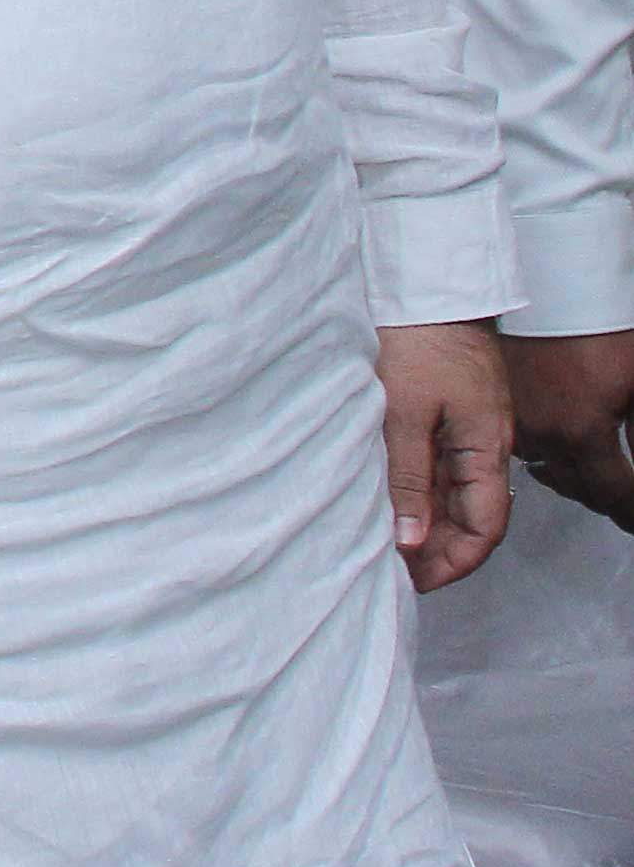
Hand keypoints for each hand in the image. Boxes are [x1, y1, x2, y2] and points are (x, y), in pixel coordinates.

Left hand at [375, 318, 512, 591]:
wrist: (421, 283)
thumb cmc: (417, 339)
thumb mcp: (404, 412)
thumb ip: (408, 477)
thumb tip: (410, 540)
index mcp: (486, 448)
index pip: (485, 527)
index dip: (454, 562)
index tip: (415, 583)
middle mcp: (481, 444)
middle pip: (468, 516)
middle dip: (435, 550)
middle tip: (390, 572)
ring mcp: (462, 428)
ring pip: (449, 493)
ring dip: (422, 522)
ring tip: (380, 545)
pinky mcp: (440, 412)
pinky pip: (433, 466)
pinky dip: (412, 490)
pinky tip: (383, 502)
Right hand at [505, 328, 633, 530]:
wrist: (555, 282)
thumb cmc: (599, 324)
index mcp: (582, 433)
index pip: (616, 495)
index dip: (632, 512)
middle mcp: (543, 434)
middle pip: (579, 489)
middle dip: (604, 499)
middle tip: (621, 502)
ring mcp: (518, 418)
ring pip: (548, 471)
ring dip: (572, 481)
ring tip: (592, 482)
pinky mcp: (500, 401)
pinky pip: (524, 446)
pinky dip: (545, 456)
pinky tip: (556, 451)